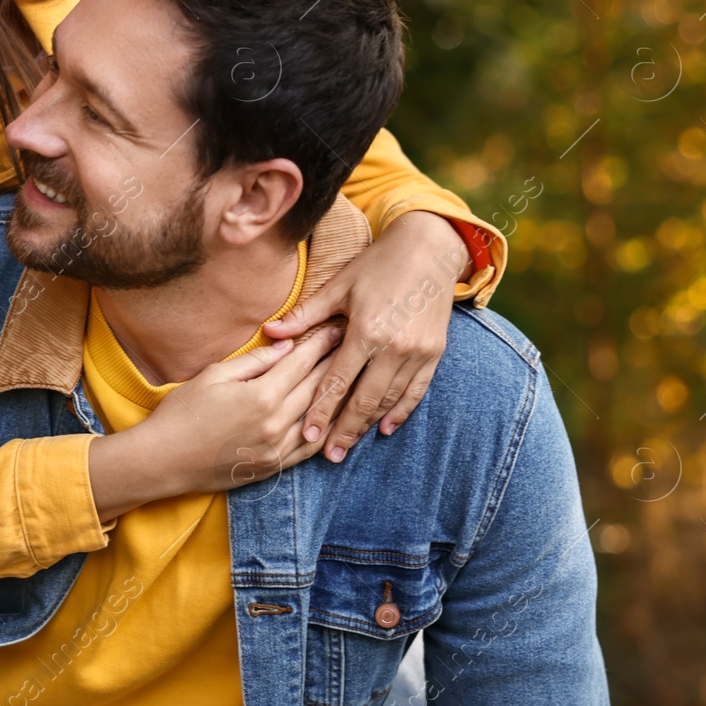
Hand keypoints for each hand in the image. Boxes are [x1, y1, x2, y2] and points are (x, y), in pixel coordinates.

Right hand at [89, 324, 343, 520]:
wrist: (163, 461)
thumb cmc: (181, 413)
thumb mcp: (213, 375)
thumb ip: (255, 361)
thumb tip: (286, 347)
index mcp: (261, 396)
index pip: (301, 363)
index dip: (321, 342)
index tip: (337, 326)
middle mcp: (276, 424)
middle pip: (317, 387)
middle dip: (336, 362)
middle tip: (353, 344)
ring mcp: (278, 449)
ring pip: (320, 419)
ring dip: (339, 397)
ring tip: (354, 378)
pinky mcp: (274, 468)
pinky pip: (310, 448)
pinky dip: (327, 431)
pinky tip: (336, 418)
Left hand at [262, 211, 468, 461]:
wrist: (430, 249)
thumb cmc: (377, 264)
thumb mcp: (339, 285)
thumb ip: (306, 314)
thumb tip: (270, 331)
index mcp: (366, 330)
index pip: (338, 381)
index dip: (322, 411)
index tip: (308, 436)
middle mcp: (394, 346)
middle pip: (365, 400)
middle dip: (344, 430)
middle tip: (328, 455)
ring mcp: (418, 352)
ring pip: (389, 399)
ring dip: (368, 425)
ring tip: (348, 446)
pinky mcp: (434, 353)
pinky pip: (416, 391)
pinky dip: (401, 411)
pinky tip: (385, 428)